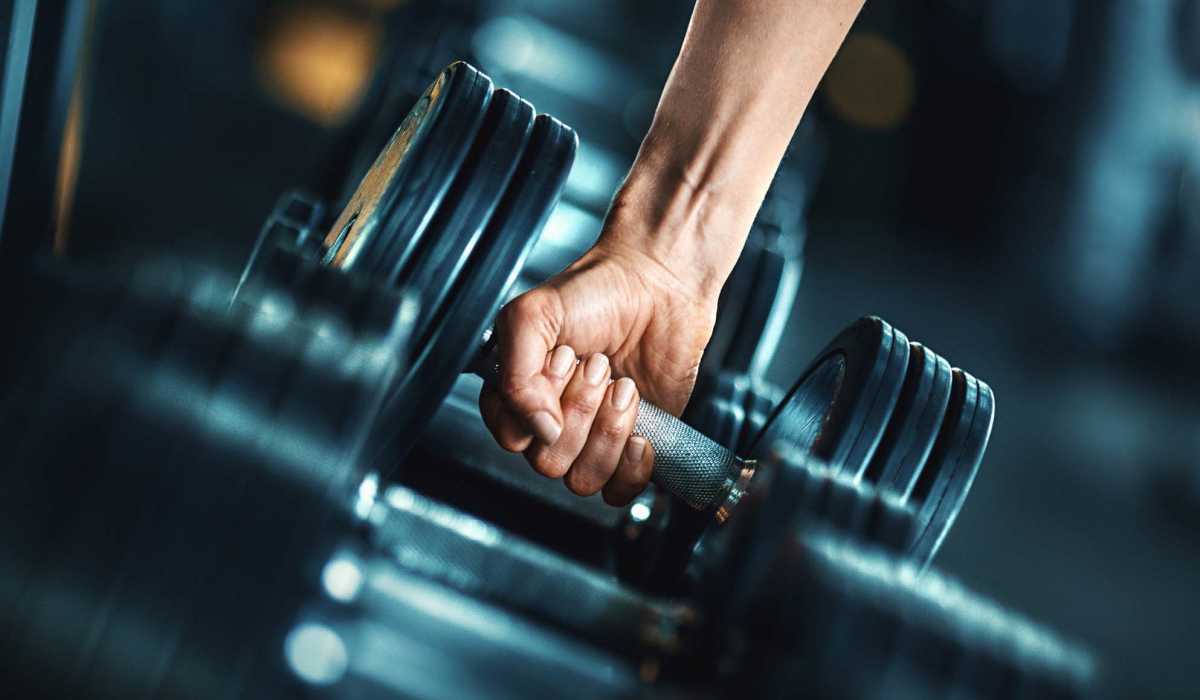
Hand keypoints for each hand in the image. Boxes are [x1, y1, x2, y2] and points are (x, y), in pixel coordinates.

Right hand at [479, 232, 717, 505]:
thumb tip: (539, 430)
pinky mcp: (631, 446)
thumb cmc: (596, 292)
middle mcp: (551, 420)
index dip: (536, 407)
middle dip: (579, 411)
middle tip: (598, 365)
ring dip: (607, 431)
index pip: (509, 435)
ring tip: (623, 386)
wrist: (658, 284)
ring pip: (582, 478)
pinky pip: (619, 491)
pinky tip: (640, 430)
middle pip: (547, 461)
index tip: (561, 361)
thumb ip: (516, 374)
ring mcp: (592, 437)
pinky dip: (631, 467)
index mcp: (518, 393)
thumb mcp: (533, 316)